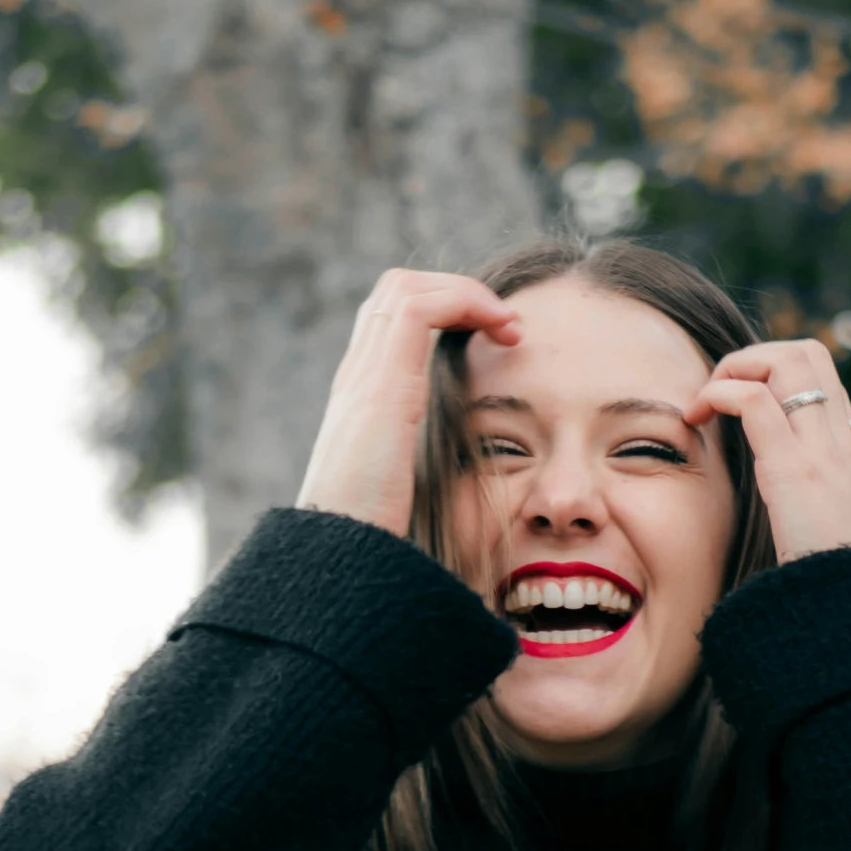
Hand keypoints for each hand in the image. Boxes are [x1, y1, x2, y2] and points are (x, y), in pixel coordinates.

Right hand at [296, 269, 521, 536]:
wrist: (341, 562)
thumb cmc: (378, 547)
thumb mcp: (407, 505)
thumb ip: (426, 487)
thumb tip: (468, 515)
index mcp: (363, 402)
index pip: (393, 325)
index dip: (444, 315)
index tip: (495, 344)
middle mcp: (357, 379)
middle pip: (395, 294)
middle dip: (455, 295)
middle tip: (506, 328)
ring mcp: (363, 377)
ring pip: (405, 288)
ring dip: (467, 294)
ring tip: (509, 326)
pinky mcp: (380, 383)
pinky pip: (419, 306)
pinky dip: (465, 302)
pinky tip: (502, 332)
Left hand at [682, 339, 850, 564]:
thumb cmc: (842, 588)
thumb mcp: (835, 541)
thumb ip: (816, 517)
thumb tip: (795, 530)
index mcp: (850, 456)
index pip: (824, 381)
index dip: (781, 375)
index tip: (745, 404)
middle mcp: (840, 442)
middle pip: (808, 353)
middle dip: (757, 356)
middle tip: (721, 391)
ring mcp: (821, 450)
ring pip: (785, 361)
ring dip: (735, 366)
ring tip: (705, 402)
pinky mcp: (793, 469)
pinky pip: (752, 401)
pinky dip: (719, 392)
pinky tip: (698, 417)